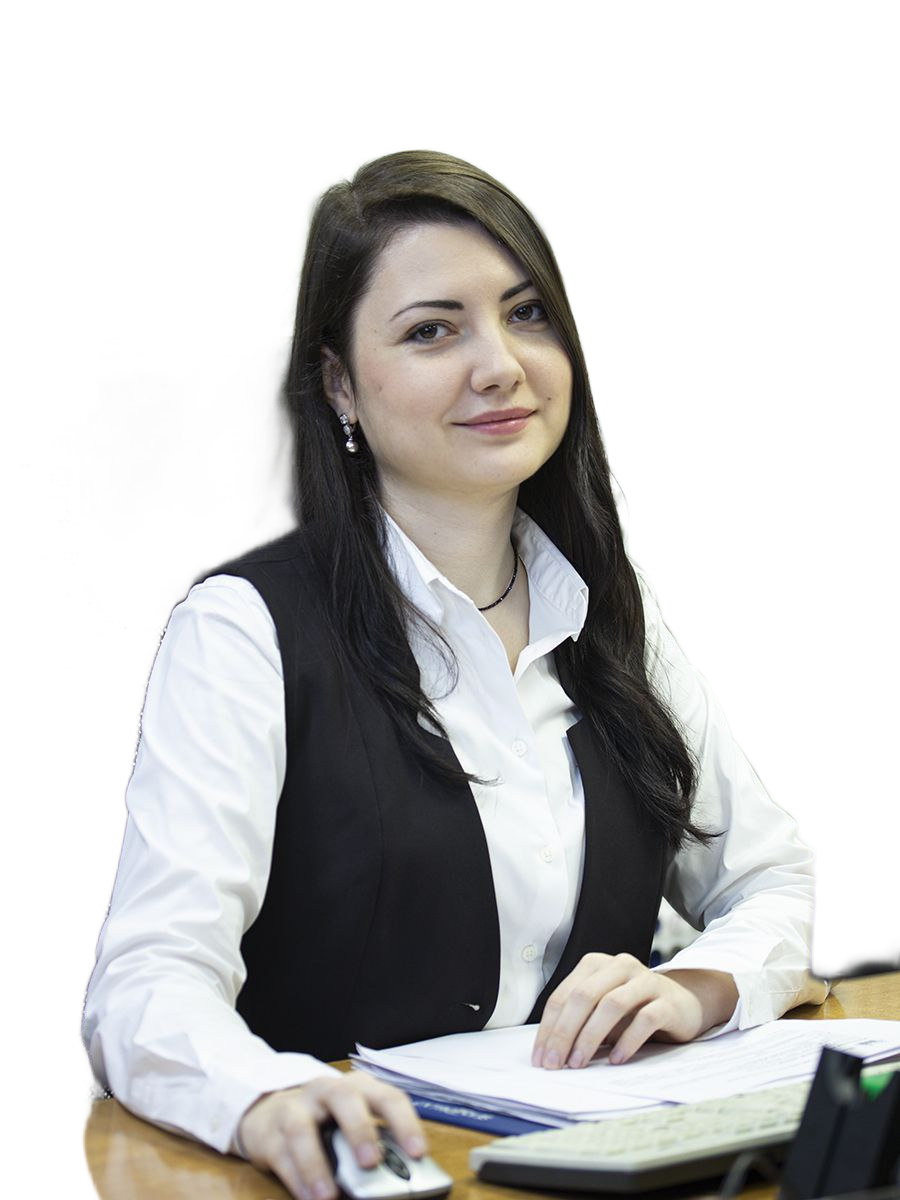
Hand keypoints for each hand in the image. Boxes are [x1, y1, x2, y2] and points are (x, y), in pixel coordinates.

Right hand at [237, 1072, 427, 1199]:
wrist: (270, 1113)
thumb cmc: (325, 1124)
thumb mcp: (352, 1128)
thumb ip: (373, 1147)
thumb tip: (395, 1182)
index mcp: (358, 1088)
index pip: (387, 1096)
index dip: (405, 1123)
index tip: (418, 1152)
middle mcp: (327, 1091)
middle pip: (344, 1097)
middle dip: (359, 1129)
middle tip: (370, 1162)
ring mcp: (296, 1108)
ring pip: (302, 1128)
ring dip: (316, 1164)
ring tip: (329, 1196)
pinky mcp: (270, 1133)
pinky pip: (281, 1154)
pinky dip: (296, 1179)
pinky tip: (309, 1197)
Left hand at [532, 953, 737, 1068]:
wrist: (683, 1004)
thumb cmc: (633, 1009)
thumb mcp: (601, 1010)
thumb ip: (579, 1021)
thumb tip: (550, 1052)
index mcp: (595, 964)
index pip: (564, 995)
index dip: (549, 1027)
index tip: (540, 1057)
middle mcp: (618, 966)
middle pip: (583, 997)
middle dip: (564, 1032)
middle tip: (554, 1063)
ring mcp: (645, 980)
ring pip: (611, 1005)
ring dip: (591, 1036)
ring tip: (579, 1063)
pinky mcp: (667, 1000)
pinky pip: (645, 1018)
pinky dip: (627, 1040)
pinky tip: (616, 1060)